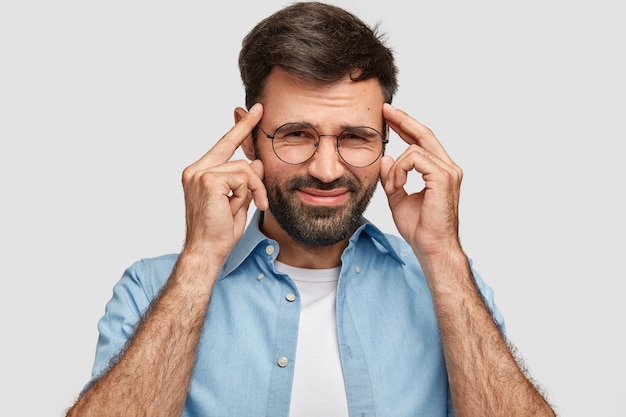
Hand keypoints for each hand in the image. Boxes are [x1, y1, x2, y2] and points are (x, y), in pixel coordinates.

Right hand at [181, 103, 267, 260]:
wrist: (206, 251)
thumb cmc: (219, 232)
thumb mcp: (239, 201)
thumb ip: (246, 181)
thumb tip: (258, 163)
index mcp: (199, 173)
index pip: (223, 145)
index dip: (239, 128)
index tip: (253, 111)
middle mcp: (196, 170)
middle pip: (233, 148)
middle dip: (248, 141)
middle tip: (258, 121)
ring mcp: (200, 174)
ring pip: (244, 168)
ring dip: (254, 189)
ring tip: (249, 206)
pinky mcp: (208, 180)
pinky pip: (243, 177)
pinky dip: (248, 193)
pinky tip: (237, 207)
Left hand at [380, 103, 462, 259]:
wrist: (431, 247)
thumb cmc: (420, 228)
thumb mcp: (398, 198)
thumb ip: (393, 177)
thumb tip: (386, 158)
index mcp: (440, 171)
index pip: (422, 141)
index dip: (406, 126)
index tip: (390, 116)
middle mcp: (448, 167)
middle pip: (424, 133)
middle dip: (403, 120)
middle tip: (385, 110)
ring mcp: (448, 171)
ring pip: (414, 148)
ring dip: (395, 167)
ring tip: (392, 187)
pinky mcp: (443, 177)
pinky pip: (414, 159)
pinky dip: (400, 171)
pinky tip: (396, 186)